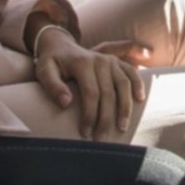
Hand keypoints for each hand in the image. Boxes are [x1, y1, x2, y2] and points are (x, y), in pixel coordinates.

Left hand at [33, 28, 148, 139]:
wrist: (60, 45)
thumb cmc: (52, 62)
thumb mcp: (44, 70)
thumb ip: (52, 86)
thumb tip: (66, 103)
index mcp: (82, 63)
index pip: (90, 93)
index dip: (90, 115)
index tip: (86, 133)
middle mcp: (99, 60)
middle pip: (108, 93)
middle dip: (106, 118)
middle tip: (102, 139)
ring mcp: (110, 60)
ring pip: (123, 84)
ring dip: (125, 107)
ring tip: (122, 127)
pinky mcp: (116, 61)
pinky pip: (131, 72)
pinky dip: (138, 84)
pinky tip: (140, 99)